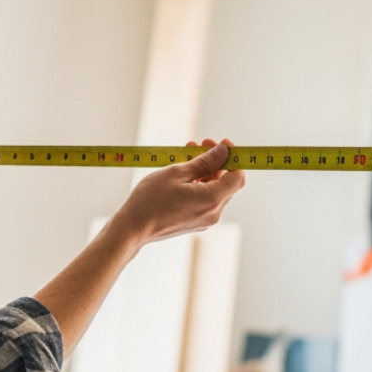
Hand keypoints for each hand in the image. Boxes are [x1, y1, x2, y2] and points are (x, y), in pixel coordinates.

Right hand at [108, 139, 245, 246]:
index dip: (234, 158)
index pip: (238, 177)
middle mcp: (213, 212)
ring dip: (205, 170)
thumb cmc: (150, 200)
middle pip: (226, 182)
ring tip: (188, 153)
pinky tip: (184, 172)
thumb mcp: (176, 173)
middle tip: (200, 144)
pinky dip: (198, 183)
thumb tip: (224, 151)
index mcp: (212, 200)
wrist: (132, 228)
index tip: (221, 144)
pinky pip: (204, 198)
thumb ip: (204, 162)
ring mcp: (204, 219)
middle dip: (216, 160)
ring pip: (214, 189)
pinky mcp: (195, 221)